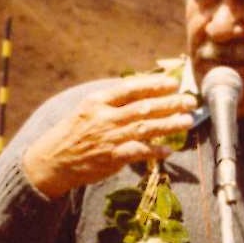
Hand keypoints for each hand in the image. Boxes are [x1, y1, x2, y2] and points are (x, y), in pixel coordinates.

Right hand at [20, 75, 197, 199]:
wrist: (54, 160)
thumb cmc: (75, 132)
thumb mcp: (88, 110)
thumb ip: (114, 102)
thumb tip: (143, 91)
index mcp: (98, 101)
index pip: (130, 88)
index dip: (153, 84)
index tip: (172, 82)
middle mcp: (104, 117)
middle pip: (142, 107)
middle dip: (169, 103)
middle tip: (190, 100)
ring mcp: (108, 138)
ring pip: (144, 128)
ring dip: (168, 124)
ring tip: (187, 120)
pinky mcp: (111, 158)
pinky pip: (138, 152)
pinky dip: (154, 151)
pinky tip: (169, 149)